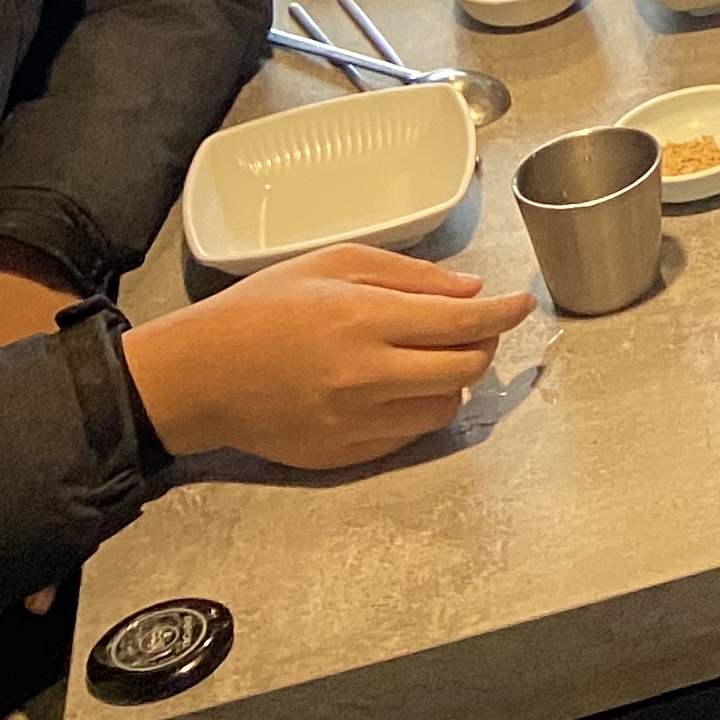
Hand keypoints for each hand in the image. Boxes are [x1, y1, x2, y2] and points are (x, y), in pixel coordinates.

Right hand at [123, 246, 530, 469]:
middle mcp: (365, 376)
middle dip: (485, 346)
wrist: (197, 377)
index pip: (462, 321)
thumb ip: (409, 275)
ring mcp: (354, 422)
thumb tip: (471, 289)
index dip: (504, 312)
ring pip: (445, 406)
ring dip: (452, 379)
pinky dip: (419, 408)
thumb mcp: (332, 264)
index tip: (522, 304)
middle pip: (466, 369)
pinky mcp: (342, 455)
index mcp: (363, 320)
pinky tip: (397, 385)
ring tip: (428, 356)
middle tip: (475, 328)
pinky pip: (410, 435)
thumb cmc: (260, 310)